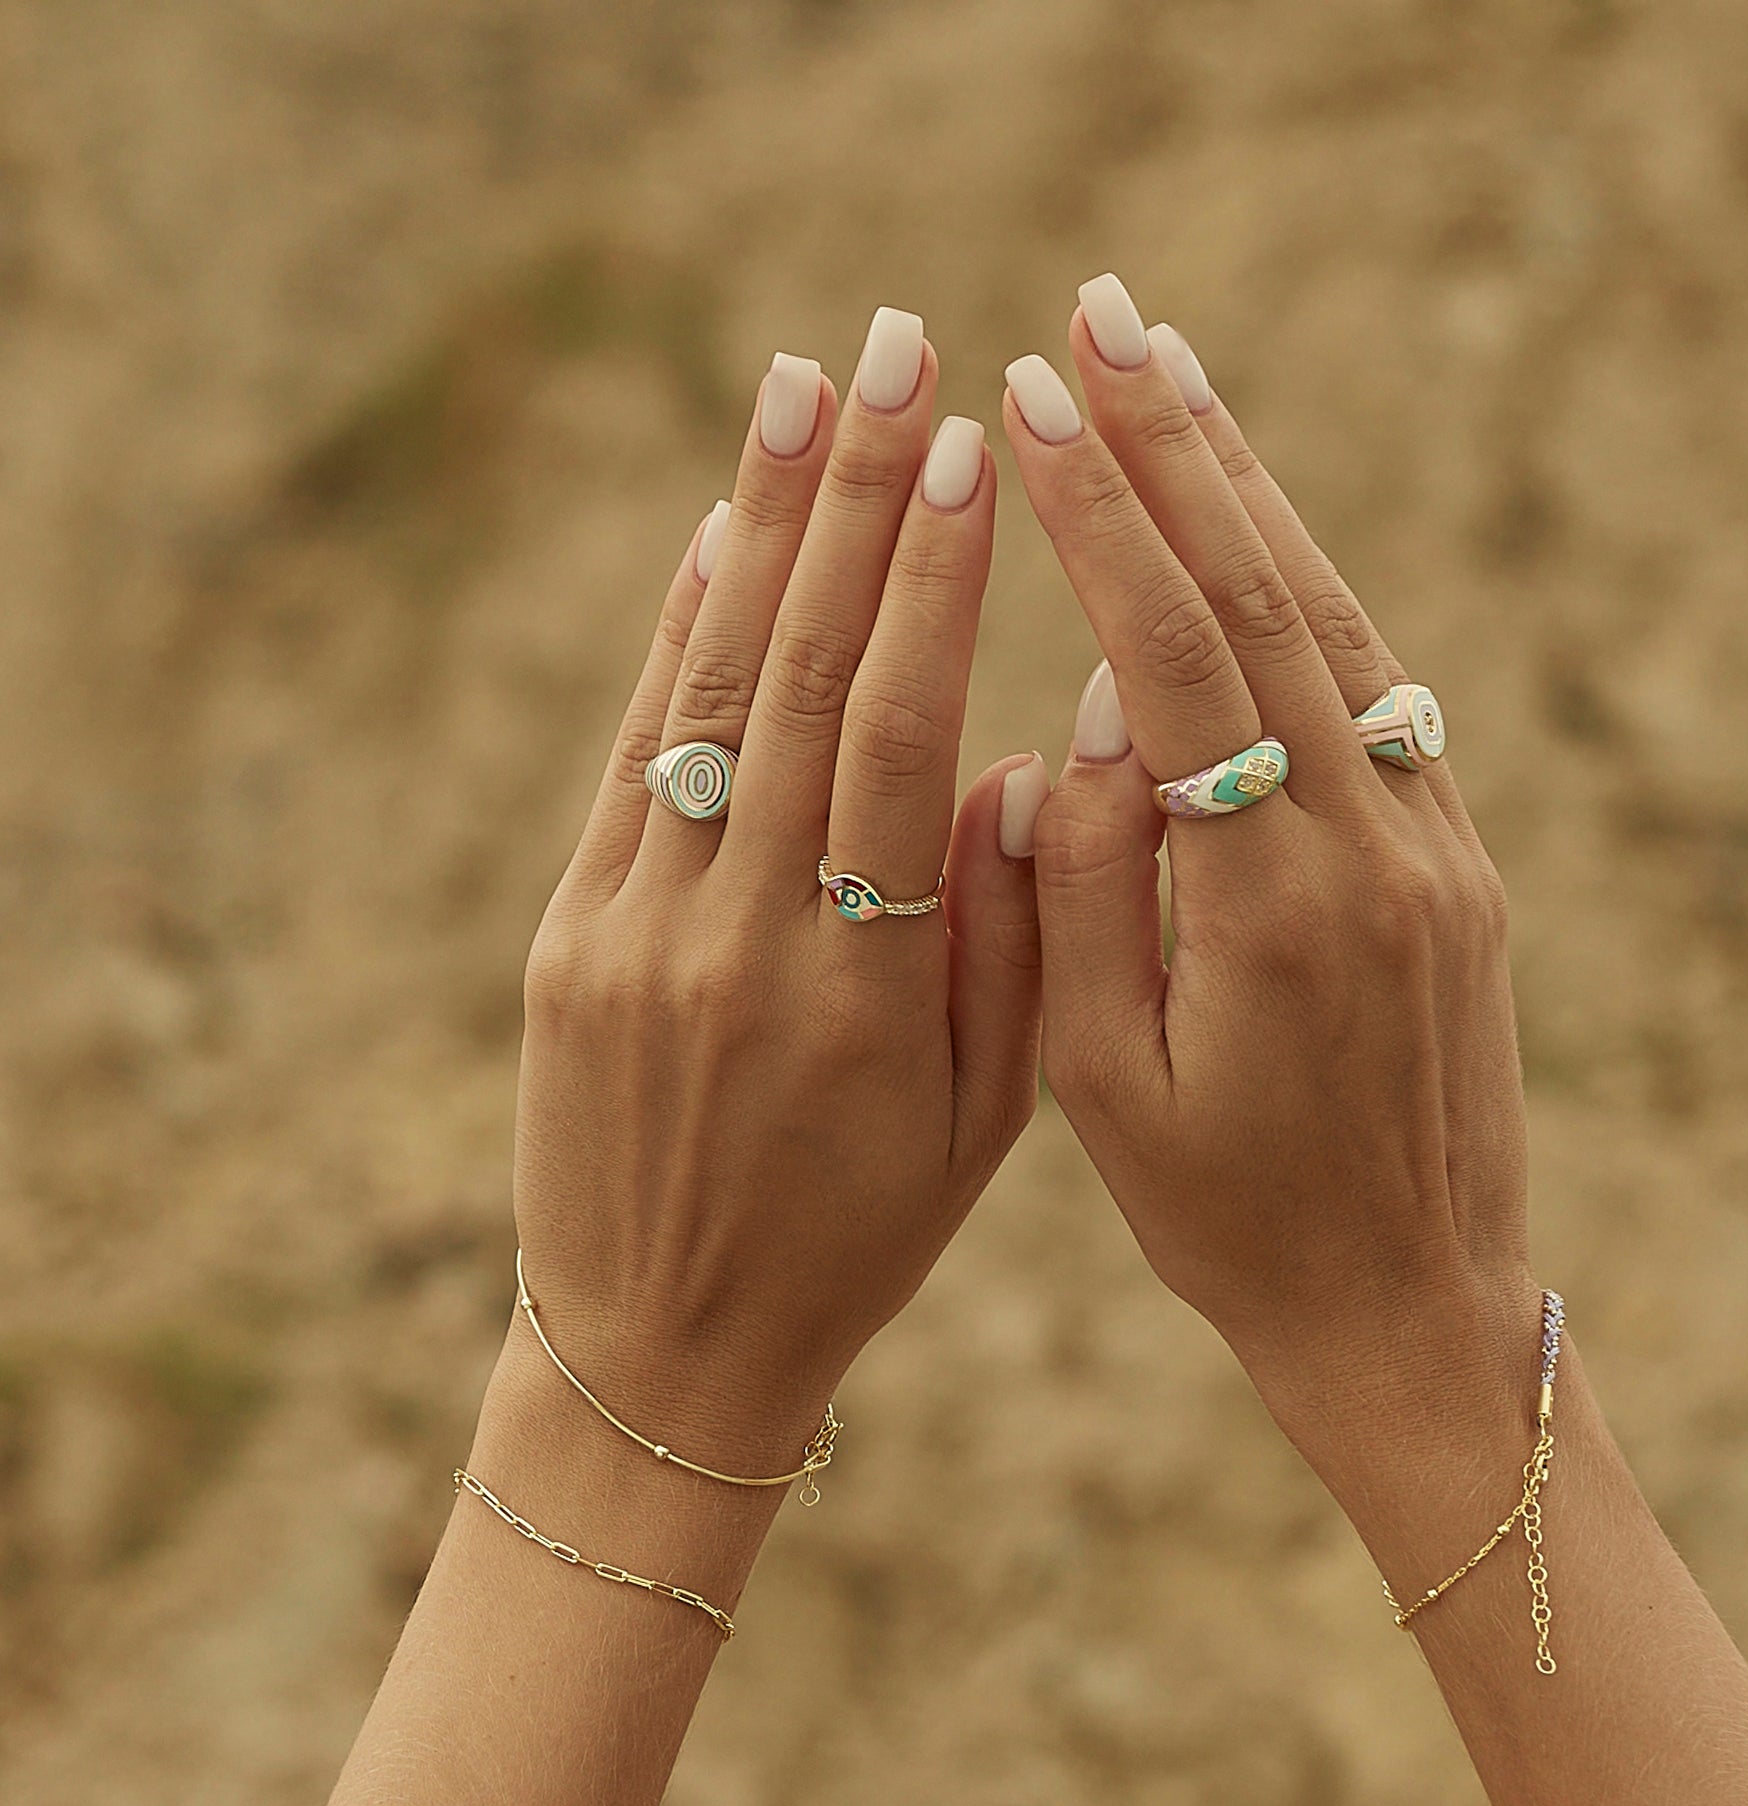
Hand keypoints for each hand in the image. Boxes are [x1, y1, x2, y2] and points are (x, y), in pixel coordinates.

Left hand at [511, 311, 1044, 1462]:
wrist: (663, 1353)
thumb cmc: (858, 1240)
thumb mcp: (982, 1118)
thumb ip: (1013, 938)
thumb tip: (1018, 752)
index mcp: (858, 992)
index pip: (894, 740)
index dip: (932, 586)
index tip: (968, 448)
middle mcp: (734, 942)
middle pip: (792, 681)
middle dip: (849, 503)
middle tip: (889, 347)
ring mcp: (631, 934)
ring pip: (702, 699)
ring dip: (755, 532)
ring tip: (799, 389)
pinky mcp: (565, 940)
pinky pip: (631, 762)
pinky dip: (674, 642)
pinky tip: (715, 538)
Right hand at [1004, 277, 1538, 1481]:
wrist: (1410, 1310)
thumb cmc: (1228, 1223)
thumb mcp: (1105, 1083)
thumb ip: (1091, 886)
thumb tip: (1102, 701)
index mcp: (1276, 913)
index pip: (1184, 664)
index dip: (1109, 525)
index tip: (1036, 404)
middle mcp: (1378, 853)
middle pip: (1278, 604)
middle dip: (1182, 450)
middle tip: (1103, 315)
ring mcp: (1437, 848)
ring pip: (1343, 626)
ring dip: (1255, 491)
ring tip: (1175, 371)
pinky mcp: (1460, 861)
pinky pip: (1379, 687)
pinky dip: (1311, 585)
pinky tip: (1256, 521)